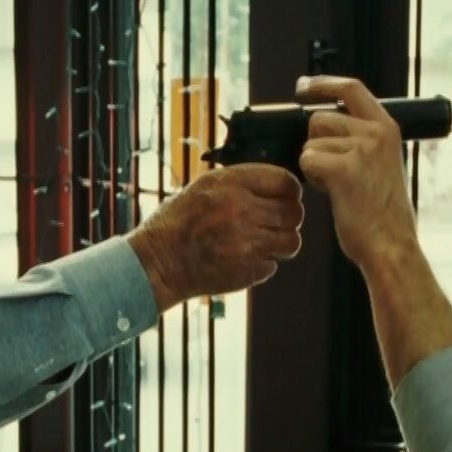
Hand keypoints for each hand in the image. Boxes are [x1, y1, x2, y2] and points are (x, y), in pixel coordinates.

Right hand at [127, 164, 303, 309]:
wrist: (157, 263)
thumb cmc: (177, 224)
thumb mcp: (203, 188)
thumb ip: (240, 185)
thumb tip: (276, 189)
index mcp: (230, 183)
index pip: (285, 182)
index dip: (291, 191)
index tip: (287, 198)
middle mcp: (242, 209)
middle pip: (294, 212)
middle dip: (288, 219)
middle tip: (275, 224)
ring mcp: (247, 242)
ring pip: (291, 241)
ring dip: (282, 243)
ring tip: (264, 244)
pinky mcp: (248, 269)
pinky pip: (274, 264)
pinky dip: (263, 264)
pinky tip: (243, 260)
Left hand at [294, 75, 418, 269]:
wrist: (391, 246)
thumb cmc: (383, 214)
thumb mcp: (382, 164)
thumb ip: (362, 141)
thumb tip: (327, 126)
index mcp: (387, 128)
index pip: (351, 88)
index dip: (323, 84)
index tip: (304, 86)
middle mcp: (376, 133)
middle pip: (319, 119)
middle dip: (315, 144)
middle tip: (330, 171)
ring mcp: (361, 149)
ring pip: (311, 143)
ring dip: (315, 164)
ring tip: (337, 186)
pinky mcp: (343, 169)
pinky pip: (307, 160)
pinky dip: (312, 178)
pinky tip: (331, 192)